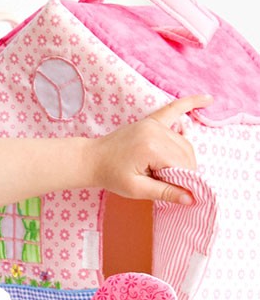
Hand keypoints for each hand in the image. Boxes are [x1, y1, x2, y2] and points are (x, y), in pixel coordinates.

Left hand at [91, 94, 212, 203]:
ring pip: (184, 143)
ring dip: (182, 158)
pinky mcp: (150, 121)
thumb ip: (165, 192)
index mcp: (152, 147)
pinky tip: (208, 100)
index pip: (183, 166)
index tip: (174, 191)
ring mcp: (153, 124)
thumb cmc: (111, 175)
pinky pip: (174, 109)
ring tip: (164, 171)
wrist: (91, 159)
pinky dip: (190, 104)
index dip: (182, 182)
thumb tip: (191, 199)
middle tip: (165, 183)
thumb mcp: (136, 189)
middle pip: (186, 154)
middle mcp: (156, 131)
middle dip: (183, 171)